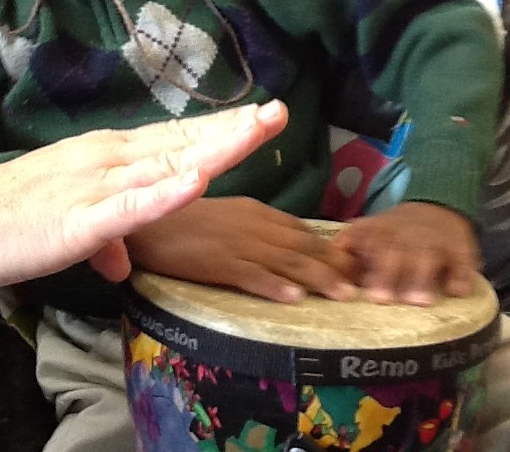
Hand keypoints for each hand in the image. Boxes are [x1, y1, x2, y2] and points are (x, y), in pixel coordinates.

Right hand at [0, 99, 287, 292]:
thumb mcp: (73, 221)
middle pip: (182, 141)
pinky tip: (194, 181)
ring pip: (164, 165)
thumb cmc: (14, 217)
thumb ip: (106, 232)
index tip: (259, 117)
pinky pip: (129, 207)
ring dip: (211, 150)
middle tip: (277, 112)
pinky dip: (165, 194)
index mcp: (110, 155)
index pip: (175, 137)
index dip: (220, 129)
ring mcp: (96, 185)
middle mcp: (110, 159)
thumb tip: (122, 257)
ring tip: (253, 133)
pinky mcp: (79, 219)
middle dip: (233, 130)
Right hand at [126, 196, 357, 302]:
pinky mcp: (215, 261)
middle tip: (367, 286)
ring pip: (285, 261)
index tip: (358, 267)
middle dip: (336, 266)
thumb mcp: (225, 218)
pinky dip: (273, 285)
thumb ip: (254, 228)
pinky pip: (250, 275)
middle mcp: (252, 224)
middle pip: (303, 246)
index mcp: (255, 211)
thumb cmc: (179, 219)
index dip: (332, 249)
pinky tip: (294, 298)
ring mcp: (236, 243)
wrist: (142, 219)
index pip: (302, 230)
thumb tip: (285, 248)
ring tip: (345, 296)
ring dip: (318, 278)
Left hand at [330, 202, 481, 305]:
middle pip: (394, 251)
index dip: (358, 264)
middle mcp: (404, 235)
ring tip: (421, 302)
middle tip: (382, 300)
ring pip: (427, 255)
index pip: (366, 244)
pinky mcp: (460, 248)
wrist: (437, 207)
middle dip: (387, 274)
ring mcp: (433, 241)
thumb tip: (323, 270)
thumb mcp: (369, 232)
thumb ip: (348, 248)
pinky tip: (458, 290)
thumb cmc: (395, 232)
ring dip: (422, 277)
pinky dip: (462, 274)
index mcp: (379, 232)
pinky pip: (463, 259)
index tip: (355, 288)